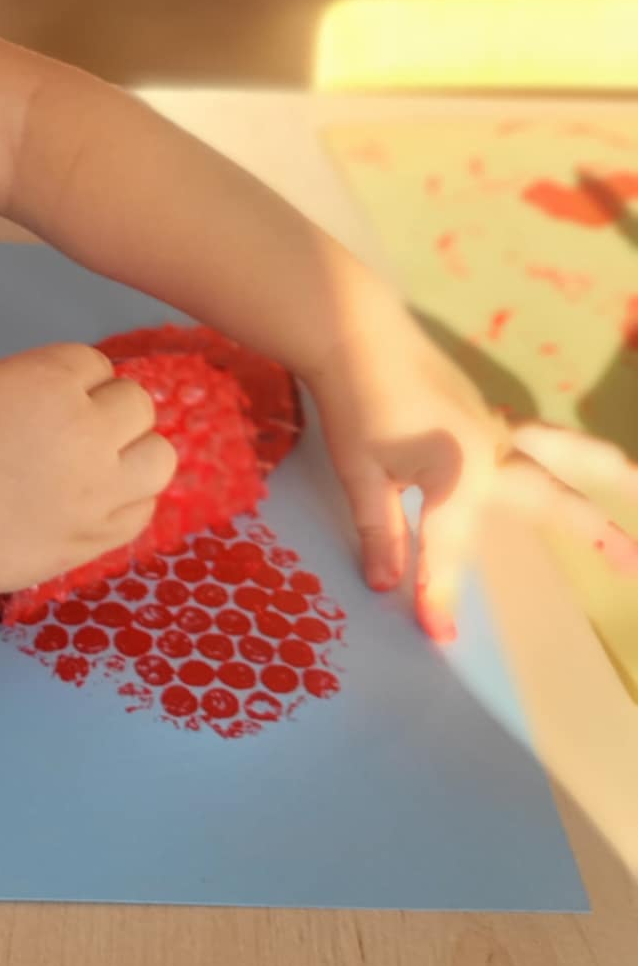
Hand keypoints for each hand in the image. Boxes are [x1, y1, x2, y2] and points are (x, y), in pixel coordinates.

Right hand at [0, 343, 176, 607]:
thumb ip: (36, 383)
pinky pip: (144, 510)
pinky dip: (125, 502)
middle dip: (107, 412)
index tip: (44, 402)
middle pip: (137, 404)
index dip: (72, 381)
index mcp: (50, 382)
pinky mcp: (98, 538)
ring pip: (159, 457)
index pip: (96, 363)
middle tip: (69, 435)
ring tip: (96, 468)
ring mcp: (99, 490)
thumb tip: (75, 395)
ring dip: (132, 455)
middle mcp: (87, 431)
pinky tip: (92, 503)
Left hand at [308, 316, 637, 640]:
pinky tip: (577, 462)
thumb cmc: (355, 401)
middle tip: (637, 566)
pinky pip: (540, 437)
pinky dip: (568, 451)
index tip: (440, 635)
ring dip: (606, 473)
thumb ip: (382, 532)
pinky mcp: (487, 414)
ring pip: (563, 454)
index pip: (450, 549)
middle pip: (551, 500)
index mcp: (460, 471)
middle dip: (594, 535)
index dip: (441, 594)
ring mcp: (495, 428)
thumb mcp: (360, 473)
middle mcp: (492, 450)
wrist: (355, 330)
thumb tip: (387, 586)